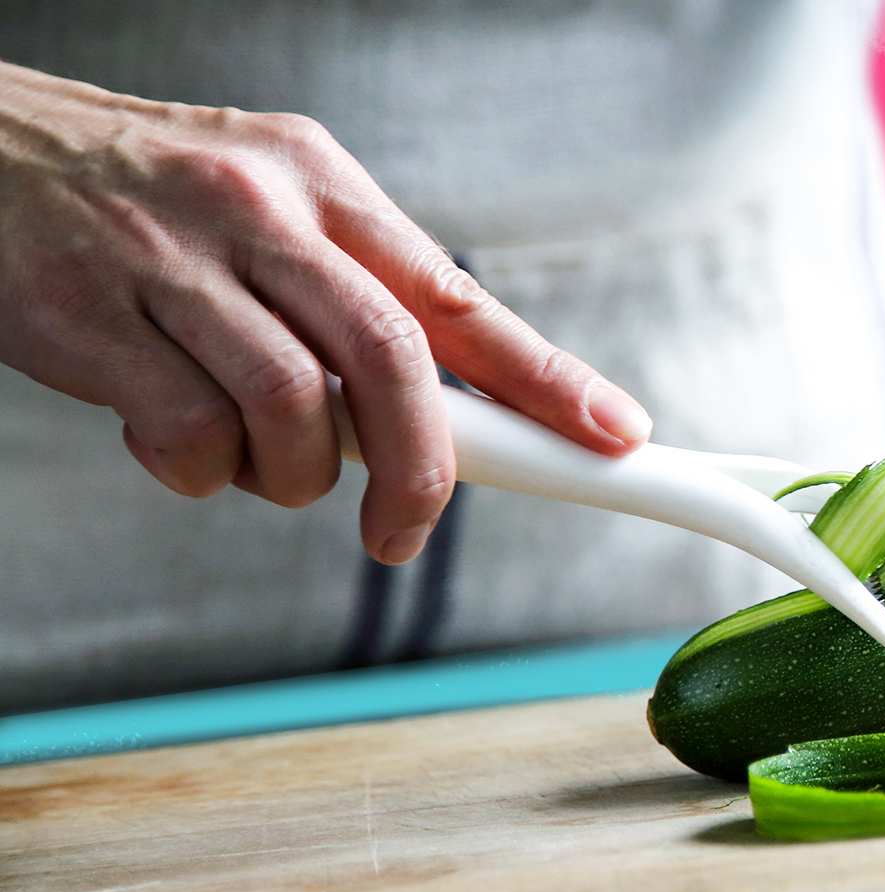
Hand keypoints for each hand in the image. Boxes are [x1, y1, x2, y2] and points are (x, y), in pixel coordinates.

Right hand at [0, 63, 652, 563]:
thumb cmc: (143, 202)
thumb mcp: (268, 210)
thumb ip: (354, 296)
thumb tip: (458, 409)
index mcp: (321, 186)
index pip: (459, 297)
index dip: (547, 377)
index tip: (614, 435)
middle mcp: (258, 212)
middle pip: (392, 359)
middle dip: (422, 469)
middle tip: (404, 531)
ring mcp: (171, 262)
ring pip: (293, 410)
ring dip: (291, 476)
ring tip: (254, 460)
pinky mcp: (90, 319)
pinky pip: (187, 437)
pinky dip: (196, 472)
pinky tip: (170, 439)